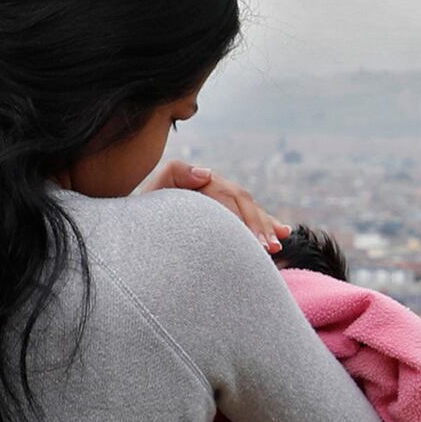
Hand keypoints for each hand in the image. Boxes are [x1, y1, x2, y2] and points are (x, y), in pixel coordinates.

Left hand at [140, 158, 284, 251]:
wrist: (137, 227)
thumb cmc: (144, 212)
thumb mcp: (153, 191)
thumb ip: (175, 173)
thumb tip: (207, 173)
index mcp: (200, 180)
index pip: (229, 195)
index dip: (243, 216)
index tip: (251, 239)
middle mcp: (212, 187)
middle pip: (244, 202)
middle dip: (259, 225)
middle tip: (267, 248)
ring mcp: (218, 202)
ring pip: (250, 211)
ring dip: (266, 227)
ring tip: (275, 247)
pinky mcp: (222, 217)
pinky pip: (248, 219)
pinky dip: (266, 226)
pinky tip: (283, 234)